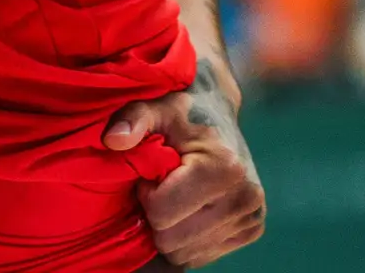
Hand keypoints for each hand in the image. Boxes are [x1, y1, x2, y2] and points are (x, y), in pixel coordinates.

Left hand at [104, 60, 264, 267]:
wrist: (217, 111)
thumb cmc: (179, 111)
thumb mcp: (153, 107)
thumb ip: (132, 119)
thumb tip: (112, 140)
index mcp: (223, 168)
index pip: (161, 214)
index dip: (147, 194)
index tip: (152, 174)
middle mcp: (245, 197)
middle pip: (172, 240)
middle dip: (157, 216)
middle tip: (162, 186)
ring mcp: (251, 217)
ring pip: (186, 255)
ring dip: (171, 230)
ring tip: (176, 195)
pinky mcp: (252, 229)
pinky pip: (202, 256)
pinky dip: (188, 238)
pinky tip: (189, 208)